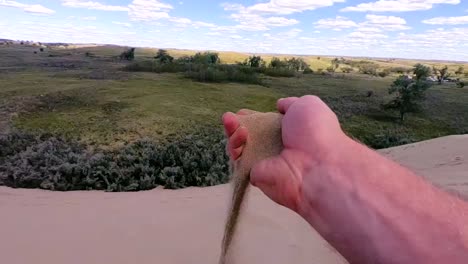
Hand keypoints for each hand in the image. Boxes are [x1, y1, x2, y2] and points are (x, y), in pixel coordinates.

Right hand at [222, 96, 349, 212]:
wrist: (318, 166)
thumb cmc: (317, 133)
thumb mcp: (307, 105)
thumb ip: (290, 103)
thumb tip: (279, 104)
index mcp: (288, 132)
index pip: (264, 125)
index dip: (252, 118)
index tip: (243, 112)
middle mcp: (275, 148)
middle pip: (248, 136)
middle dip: (236, 124)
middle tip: (230, 117)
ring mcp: (264, 162)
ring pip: (240, 148)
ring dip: (232, 132)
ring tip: (230, 120)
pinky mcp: (254, 175)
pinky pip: (238, 161)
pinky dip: (234, 146)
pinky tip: (240, 134)